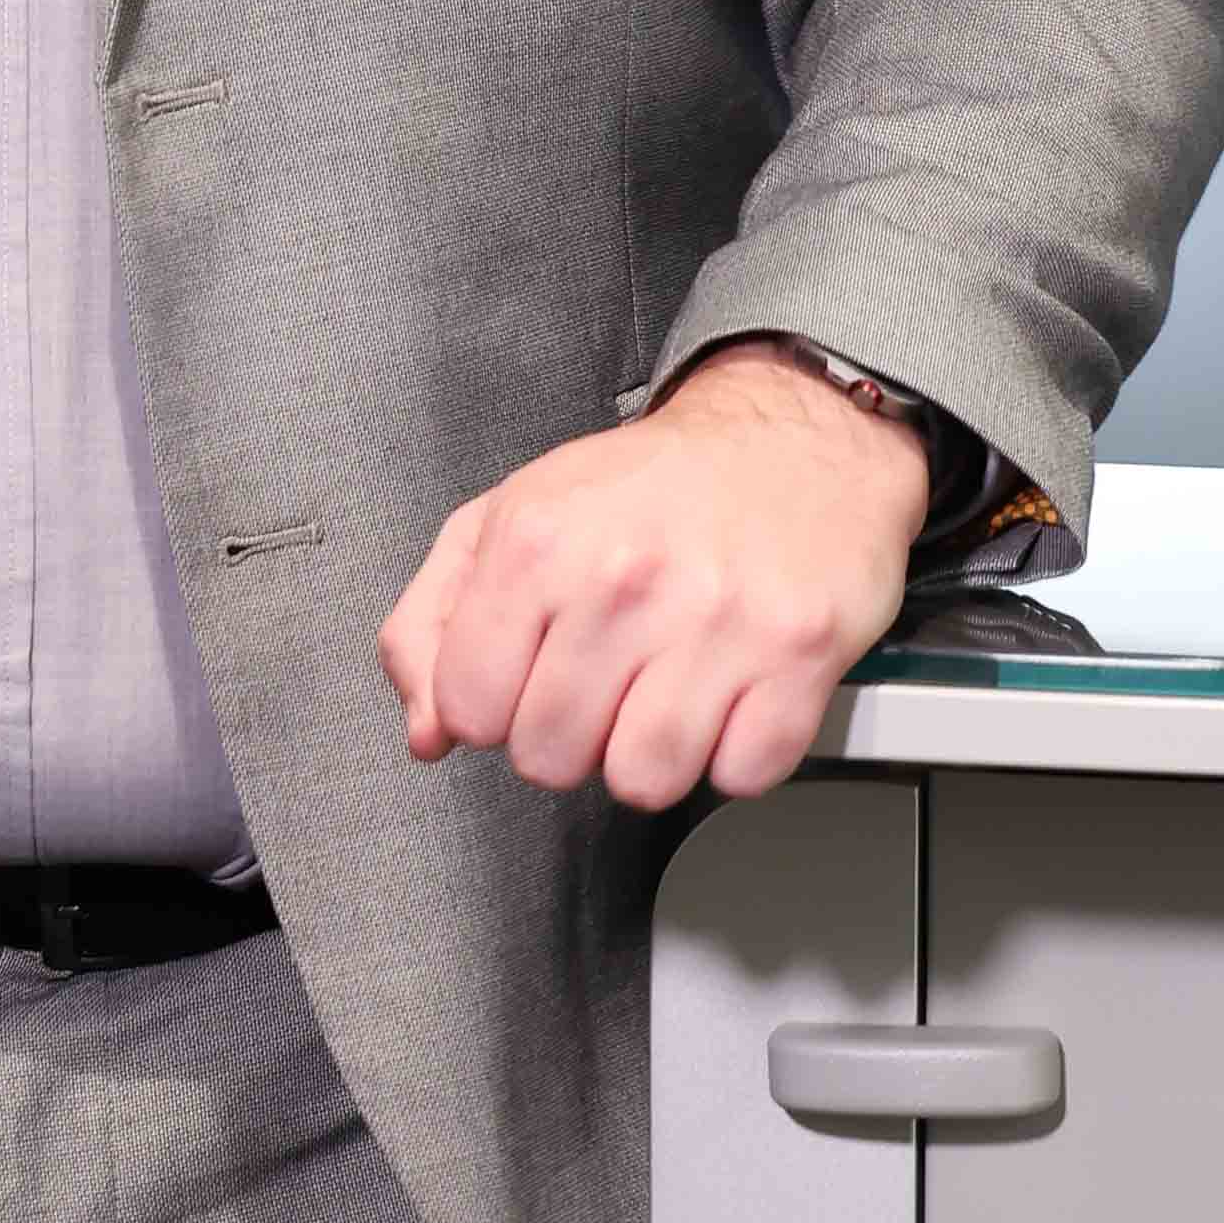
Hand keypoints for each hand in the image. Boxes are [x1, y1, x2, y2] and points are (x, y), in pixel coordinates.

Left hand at [376, 344, 927, 814]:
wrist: (790, 440)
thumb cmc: (647, 491)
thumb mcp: (511, 518)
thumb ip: (434, 621)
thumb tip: (426, 731)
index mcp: (535, 539)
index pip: (468, 708)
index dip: (493, 707)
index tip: (526, 675)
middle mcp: (620, 577)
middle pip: (549, 758)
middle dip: (569, 735)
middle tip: (604, 678)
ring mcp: (714, 619)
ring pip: (642, 782)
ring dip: (649, 754)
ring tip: (664, 692)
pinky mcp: (797, 655)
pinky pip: (739, 776)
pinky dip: (734, 752)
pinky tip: (729, 693)